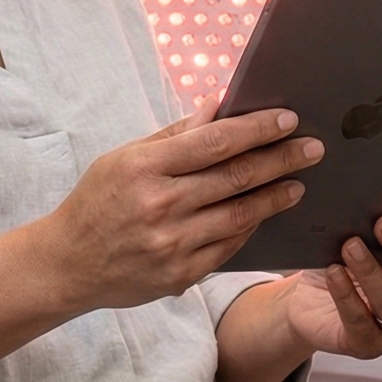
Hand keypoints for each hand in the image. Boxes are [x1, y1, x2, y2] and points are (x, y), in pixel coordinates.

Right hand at [44, 107, 323, 310]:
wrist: (68, 264)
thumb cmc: (97, 202)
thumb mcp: (124, 158)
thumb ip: (175, 135)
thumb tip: (220, 107)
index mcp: (144, 168)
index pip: (214, 142)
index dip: (257, 129)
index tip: (289, 119)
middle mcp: (160, 206)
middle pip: (236, 177)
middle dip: (282, 159)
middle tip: (313, 148)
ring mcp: (172, 244)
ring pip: (240, 215)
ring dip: (276, 197)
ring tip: (299, 183)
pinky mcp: (181, 275)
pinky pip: (229, 246)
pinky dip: (251, 227)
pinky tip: (265, 213)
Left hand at [267, 205, 381, 359]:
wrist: (308, 305)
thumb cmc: (344, 268)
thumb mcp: (363, 243)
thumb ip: (378, 228)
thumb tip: (380, 195)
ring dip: (371, 271)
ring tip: (351, 245)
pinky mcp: (366, 345)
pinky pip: (359, 321)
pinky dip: (346, 295)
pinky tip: (334, 272)